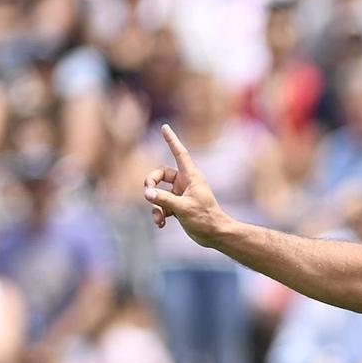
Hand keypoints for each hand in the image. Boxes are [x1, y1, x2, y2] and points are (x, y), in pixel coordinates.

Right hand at [144, 124, 225, 247]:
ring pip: (158, 192)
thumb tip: (147, 193)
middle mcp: (185, 183)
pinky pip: (162, 204)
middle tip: (148, 194)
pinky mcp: (178, 206)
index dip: (172, 140)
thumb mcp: (183, 208)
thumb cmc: (204, 218)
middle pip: (160, 174)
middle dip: (150, 183)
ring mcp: (181, 194)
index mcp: (191, 177)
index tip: (165, 127)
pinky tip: (161, 224)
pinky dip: (159, 213)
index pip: (180, 153)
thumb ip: (164, 200)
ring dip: (155, 204)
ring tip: (158, 217)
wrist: (215, 235)